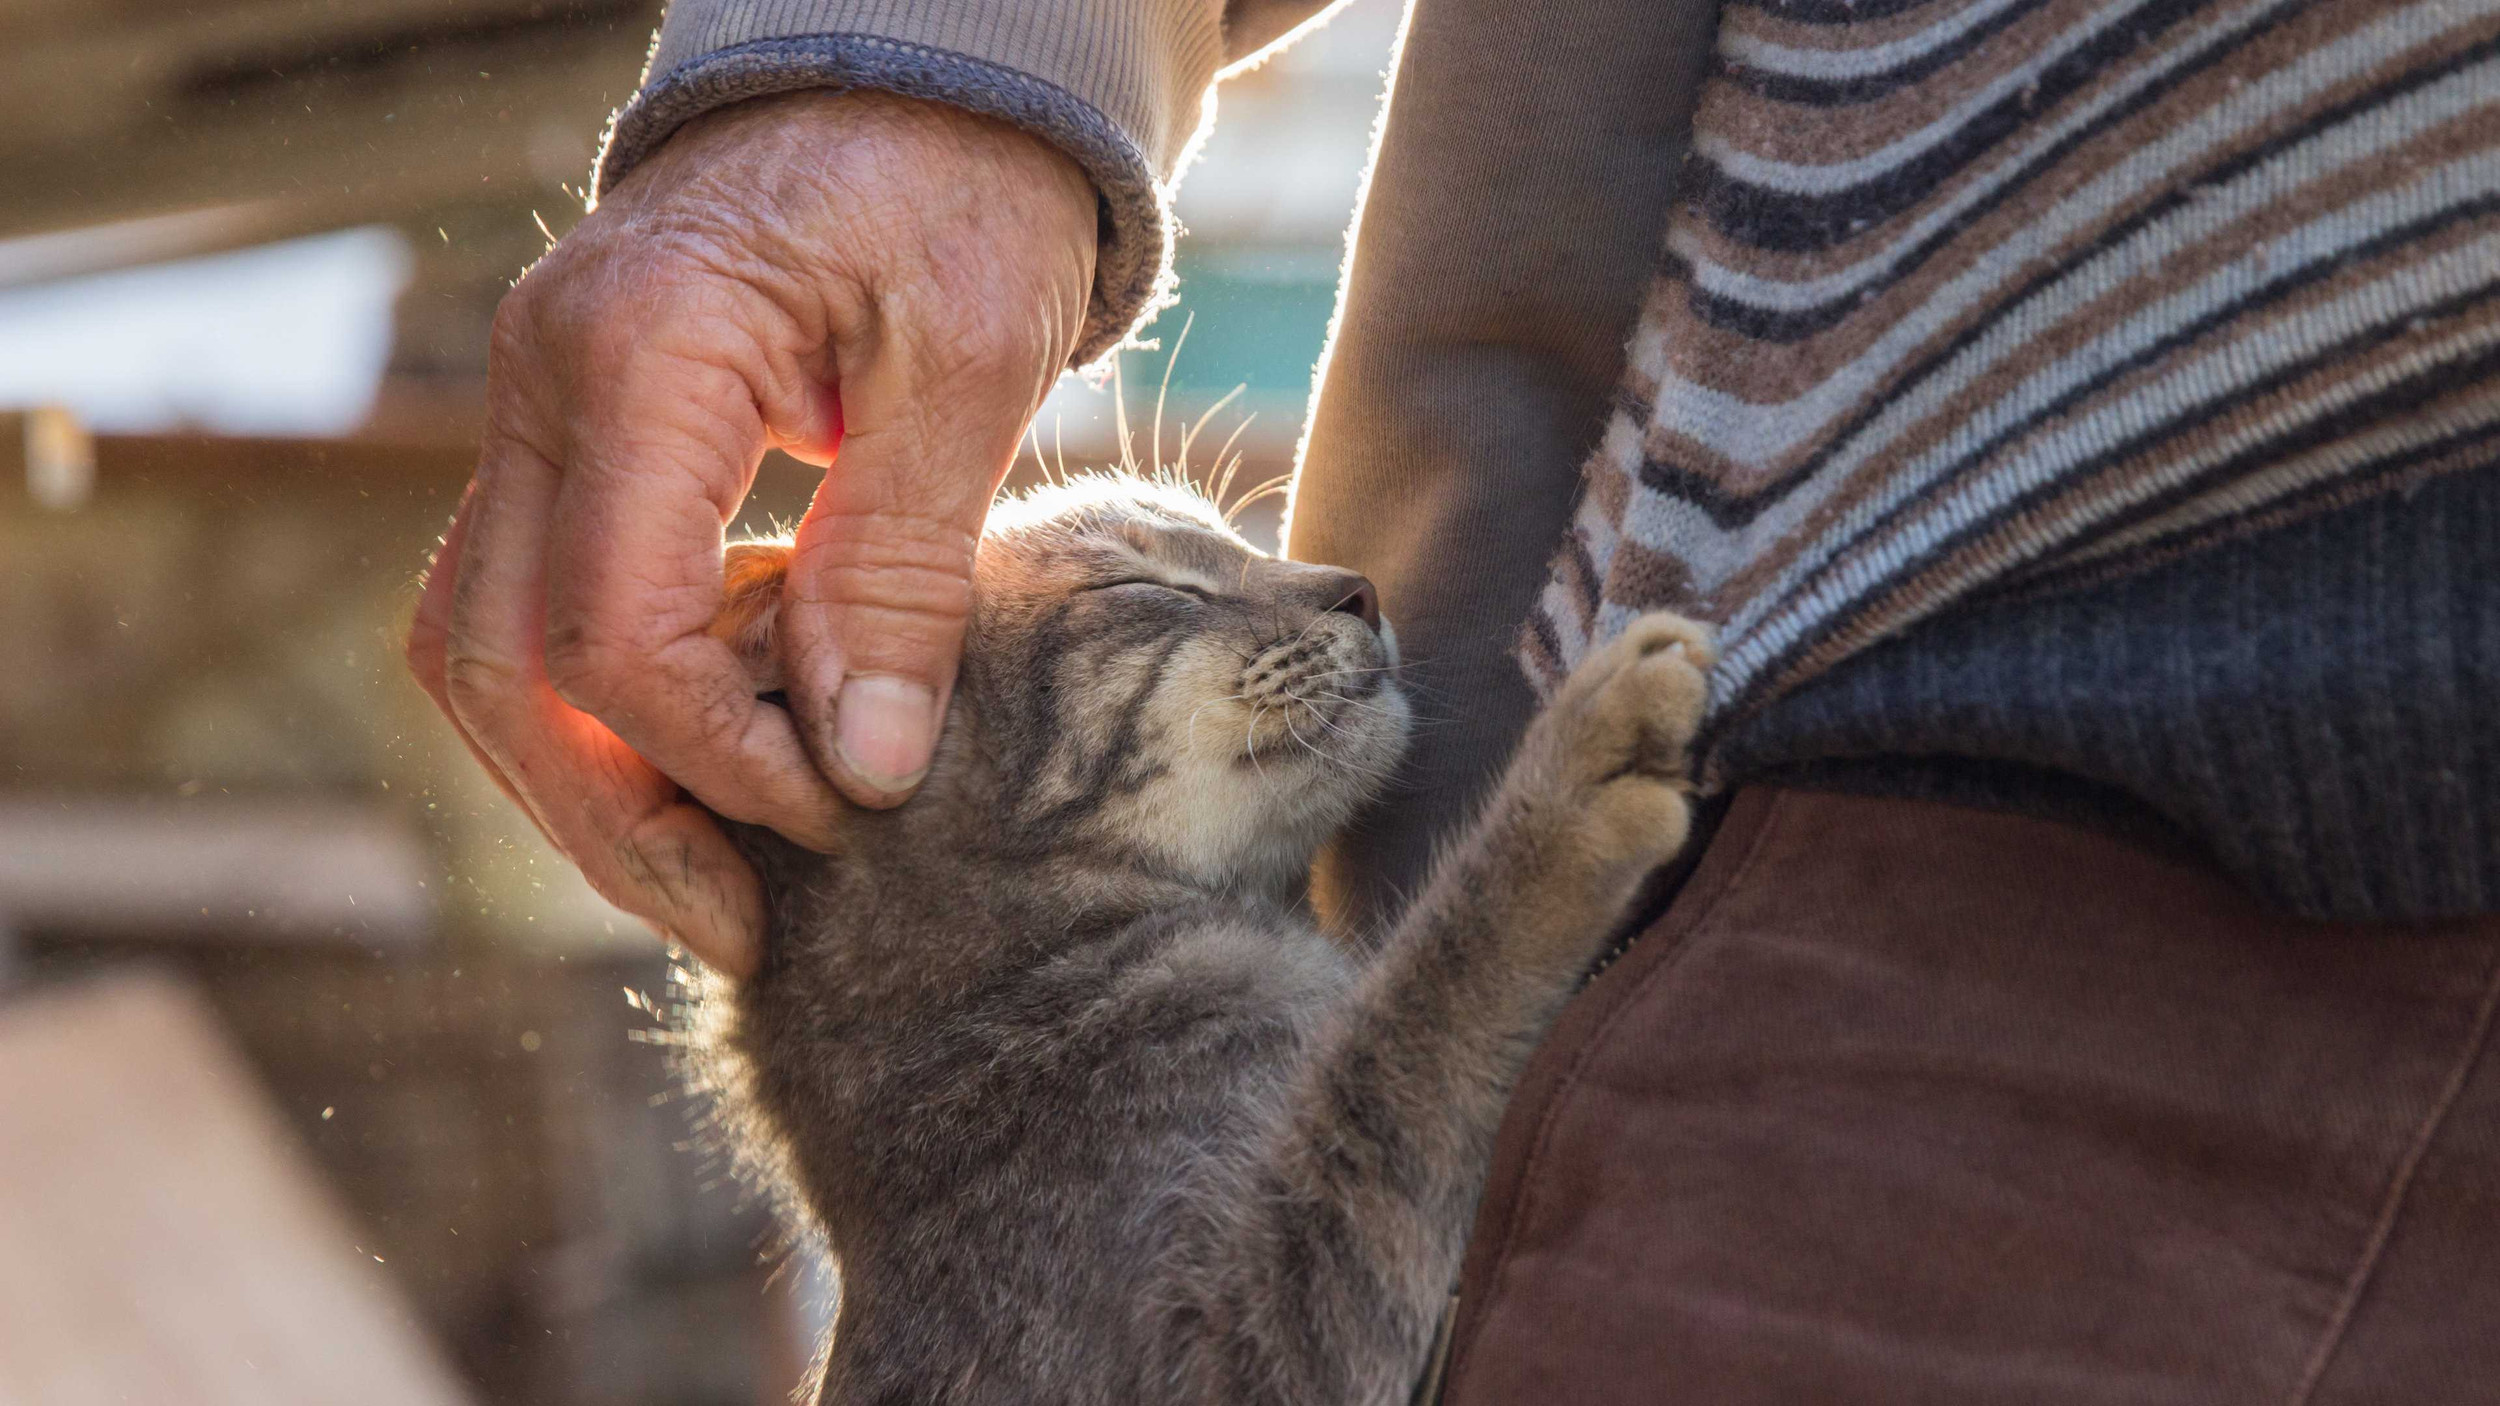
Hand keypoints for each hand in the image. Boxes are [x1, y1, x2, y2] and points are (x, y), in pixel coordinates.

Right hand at [406, 91, 1098, 974]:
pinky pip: (540, 599)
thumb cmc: (962, 188)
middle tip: (742, 927)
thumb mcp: (973, 366)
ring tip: (720, 880)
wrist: (919, 78)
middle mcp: (541, 382)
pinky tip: (721, 759)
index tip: (841, 818)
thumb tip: (860, 769)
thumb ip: (902, 566)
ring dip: (591, 784)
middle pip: (502, 664)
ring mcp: (537, 407)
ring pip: (489, 646)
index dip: (719, 759)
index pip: (614, 628)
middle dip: (615, 823)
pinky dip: (614, 704)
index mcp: (639, 350)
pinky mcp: (576, 435)